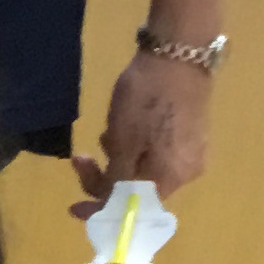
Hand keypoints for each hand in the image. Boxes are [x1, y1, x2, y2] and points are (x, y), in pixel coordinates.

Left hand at [70, 49, 214, 220]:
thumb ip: (116, 181)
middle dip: (105, 177)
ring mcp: (190, 151)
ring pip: (144, 168)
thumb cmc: (147, 99)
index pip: (133, 210)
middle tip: (79, 158)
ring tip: (105, 133)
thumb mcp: (123, 142)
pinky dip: (133, 146)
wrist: (178, 53)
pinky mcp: (188, 132)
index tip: (72, 206)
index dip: (101, 210)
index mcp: (172, 178)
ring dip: (117, 158)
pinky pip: (154, 152)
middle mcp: (187, 172)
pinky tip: (122, 124)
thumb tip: (110, 208)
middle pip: (138, 190)